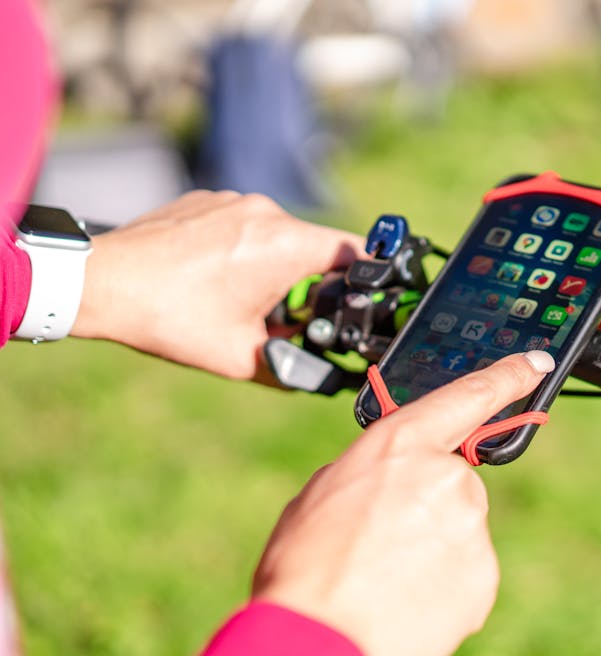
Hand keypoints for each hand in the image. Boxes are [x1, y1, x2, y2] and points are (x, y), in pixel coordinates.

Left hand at [71, 190, 363, 379]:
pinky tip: (212, 279)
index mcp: (286, 246)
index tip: (363, 298)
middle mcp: (266, 213)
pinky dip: (240, 250)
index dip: (366, 277)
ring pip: (277, 236)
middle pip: (314, 246)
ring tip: (238, 299)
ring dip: (272, 266)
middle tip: (285, 316)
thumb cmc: (171, 319)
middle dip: (308, 283)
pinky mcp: (206, 199)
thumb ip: (292, 367)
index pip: (355, 251)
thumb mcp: (242, 359)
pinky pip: (242, 224)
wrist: (101, 284)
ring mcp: (233, 200)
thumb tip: (319, 378)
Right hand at [251, 351, 554, 655]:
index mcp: (402, 443)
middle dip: (425, 510)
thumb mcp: (324, 493)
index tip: (537, 363)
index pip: (469, 396)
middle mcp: (448, 476)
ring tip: (385, 582)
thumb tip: (398, 485)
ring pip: (459, 533)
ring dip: (432, 552)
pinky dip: (443, 590)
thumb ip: (376, 474)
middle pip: (454, 484)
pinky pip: (467, 576)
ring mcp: (471, 527)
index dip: (508, 376)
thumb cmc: (304, 567)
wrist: (316, 642)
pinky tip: (406, 605)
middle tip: (380, 545)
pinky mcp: (484, 576)